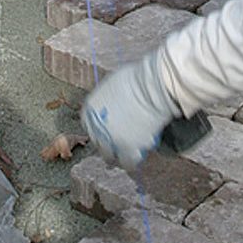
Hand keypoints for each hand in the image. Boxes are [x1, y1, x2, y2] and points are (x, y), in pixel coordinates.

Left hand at [80, 53, 180, 170]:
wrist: (154, 87)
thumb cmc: (138, 79)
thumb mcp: (113, 85)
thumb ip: (107, 99)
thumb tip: (112, 104)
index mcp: (89, 110)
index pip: (89, 127)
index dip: (101, 130)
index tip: (109, 131)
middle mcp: (96, 128)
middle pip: (98, 144)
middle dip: (108, 144)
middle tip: (119, 143)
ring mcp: (110, 141)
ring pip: (110, 158)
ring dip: (119, 156)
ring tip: (128, 155)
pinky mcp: (127, 151)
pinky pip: (128, 164)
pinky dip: (133, 163)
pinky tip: (138, 160)